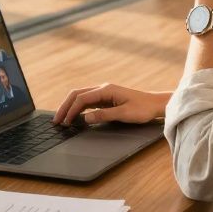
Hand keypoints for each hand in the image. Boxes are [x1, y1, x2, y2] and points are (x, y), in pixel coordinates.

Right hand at [52, 83, 170, 125]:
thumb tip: (85, 118)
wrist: (156, 105)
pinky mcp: (106, 99)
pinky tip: (74, 116)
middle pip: (77, 95)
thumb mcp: (124, 114)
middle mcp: (103, 89)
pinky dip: (78, 108)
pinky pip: (87, 102)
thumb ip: (104, 115)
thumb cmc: (143, 109)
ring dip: (70, 107)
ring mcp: (104, 93)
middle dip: (65, 107)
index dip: (71, 110)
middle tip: (56, 120)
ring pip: (80, 97)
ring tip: (61, 119)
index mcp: (106, 90)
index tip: (65, 122)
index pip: (82, 99)